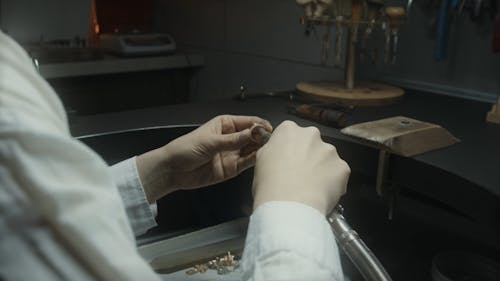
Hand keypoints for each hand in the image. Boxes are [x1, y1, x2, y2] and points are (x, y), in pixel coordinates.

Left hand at [136, 115, 271, 202]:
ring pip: (253, 149)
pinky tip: (261, 158)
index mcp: (225, 124)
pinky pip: (247, 163)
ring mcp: (233, 153)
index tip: (268, 130)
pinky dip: (255, 161)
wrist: (173, 170)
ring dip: (261, 149)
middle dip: (262, 137)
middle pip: (253, 136)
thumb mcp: (210, 142)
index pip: (248, 122)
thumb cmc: (186, 149)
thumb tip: (253, 133)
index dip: (259, 125)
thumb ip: (234, 140)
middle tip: (271, 141)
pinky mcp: (232, 168)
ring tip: (269, 149)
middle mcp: (232, 138)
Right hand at [252, 121, 349, 214]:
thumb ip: (272, 152)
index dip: (288, 148)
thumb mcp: (260, 162)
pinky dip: (333, 182)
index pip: (289, 133)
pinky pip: (338, 174)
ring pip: (327, 158)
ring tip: (312, 187)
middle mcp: (312, 135)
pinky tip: (322, 194)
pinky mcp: (343, 167)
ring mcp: (330, 150)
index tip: (287, 160)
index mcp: (289, 130)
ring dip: (322, 168)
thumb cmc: (270, 184)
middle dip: (308, 155)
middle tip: (300, 174)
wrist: (291, 205)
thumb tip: (278, 155)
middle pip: (311, 143)